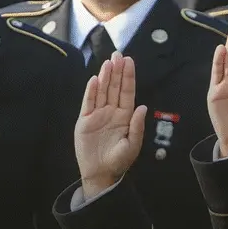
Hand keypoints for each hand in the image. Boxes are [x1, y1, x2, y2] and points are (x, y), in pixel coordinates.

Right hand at [75, 55, 147, 199]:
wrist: (101, 173)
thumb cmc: (119, 160)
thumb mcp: (132, 144)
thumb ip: (137, 126)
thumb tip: (142, 107)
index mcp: (126, 115)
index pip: (127, 92)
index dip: (128, 77)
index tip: (129, 61)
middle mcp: (112, 111)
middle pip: (115, 87)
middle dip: (117, 71)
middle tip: (118, 54)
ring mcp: (98, 114)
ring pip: (102, 91)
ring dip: (105, 77)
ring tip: (108, 62)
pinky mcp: (85, 120)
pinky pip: (88, 103)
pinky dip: (91, 91)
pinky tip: (95, 80)